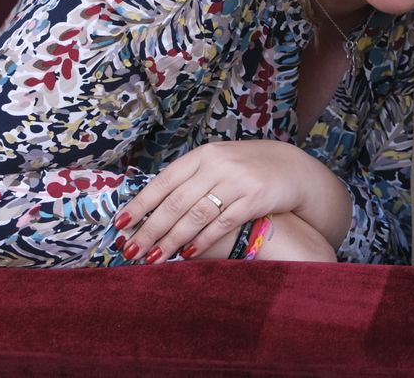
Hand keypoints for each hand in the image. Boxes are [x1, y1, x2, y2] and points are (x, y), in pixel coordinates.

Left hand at [114, 139, 348, 263]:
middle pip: (176, 202)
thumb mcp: (218, 164)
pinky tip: (188, 253)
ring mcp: (237, 181)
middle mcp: (217, 165)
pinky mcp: (255, 198)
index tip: (121, 224)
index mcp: (203, 155)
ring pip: (196, 215)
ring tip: (155, 257)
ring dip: (172, 239)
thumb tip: (151, 207)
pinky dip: (203, 239)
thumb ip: (190, 180)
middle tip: (131, 250)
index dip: (140, 203)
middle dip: (150, 229)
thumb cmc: (248, 170)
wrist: (292, 168)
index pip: (164, 181)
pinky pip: (222, 223)